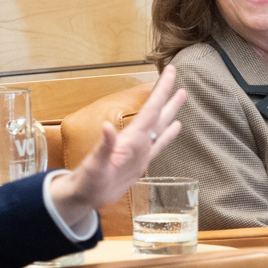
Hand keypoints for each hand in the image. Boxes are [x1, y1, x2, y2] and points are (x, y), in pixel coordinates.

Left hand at [48, 70, 187, 228]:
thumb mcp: (95, 166)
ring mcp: (140, 150)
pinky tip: (176, 126)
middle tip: (173, 72)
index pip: (149, 110)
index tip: (168, 72)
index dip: (160, 91)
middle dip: (165, 93)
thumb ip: (104, 146)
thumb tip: (108, 127)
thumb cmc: (88, 181)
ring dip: (170, 110)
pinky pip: (159, 145)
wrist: (86, 195)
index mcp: (130, 139)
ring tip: (182, 94)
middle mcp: (137, 141)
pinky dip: (168, 135)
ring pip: (160, 125)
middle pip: (156, 112)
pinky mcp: (141, 161)